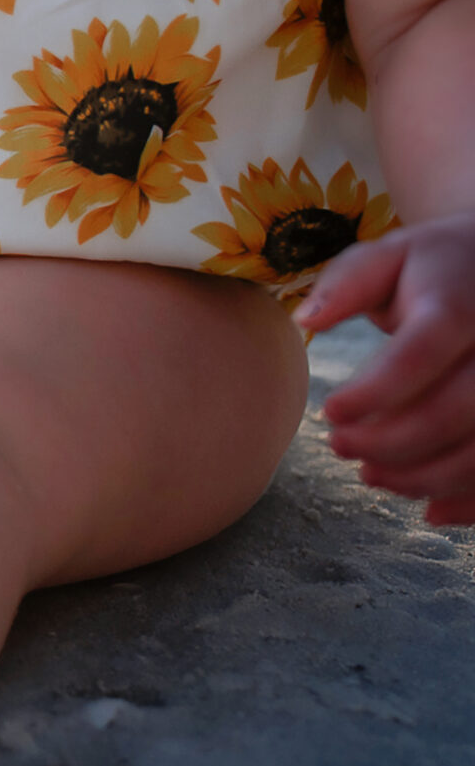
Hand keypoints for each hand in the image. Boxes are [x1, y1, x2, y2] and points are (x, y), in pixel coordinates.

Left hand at [301, 211, 474, 524]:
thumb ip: (347, 283)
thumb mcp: (389, 255)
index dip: (374, 392)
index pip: (420, 354)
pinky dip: (472, 500)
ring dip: (426, 477)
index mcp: (459, 306)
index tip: (330, 413)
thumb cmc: (431, 266)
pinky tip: (430, 510)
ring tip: (371, 476)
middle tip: (338, 447)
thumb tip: (307, 322)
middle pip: (455, 410)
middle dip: (392, 442)